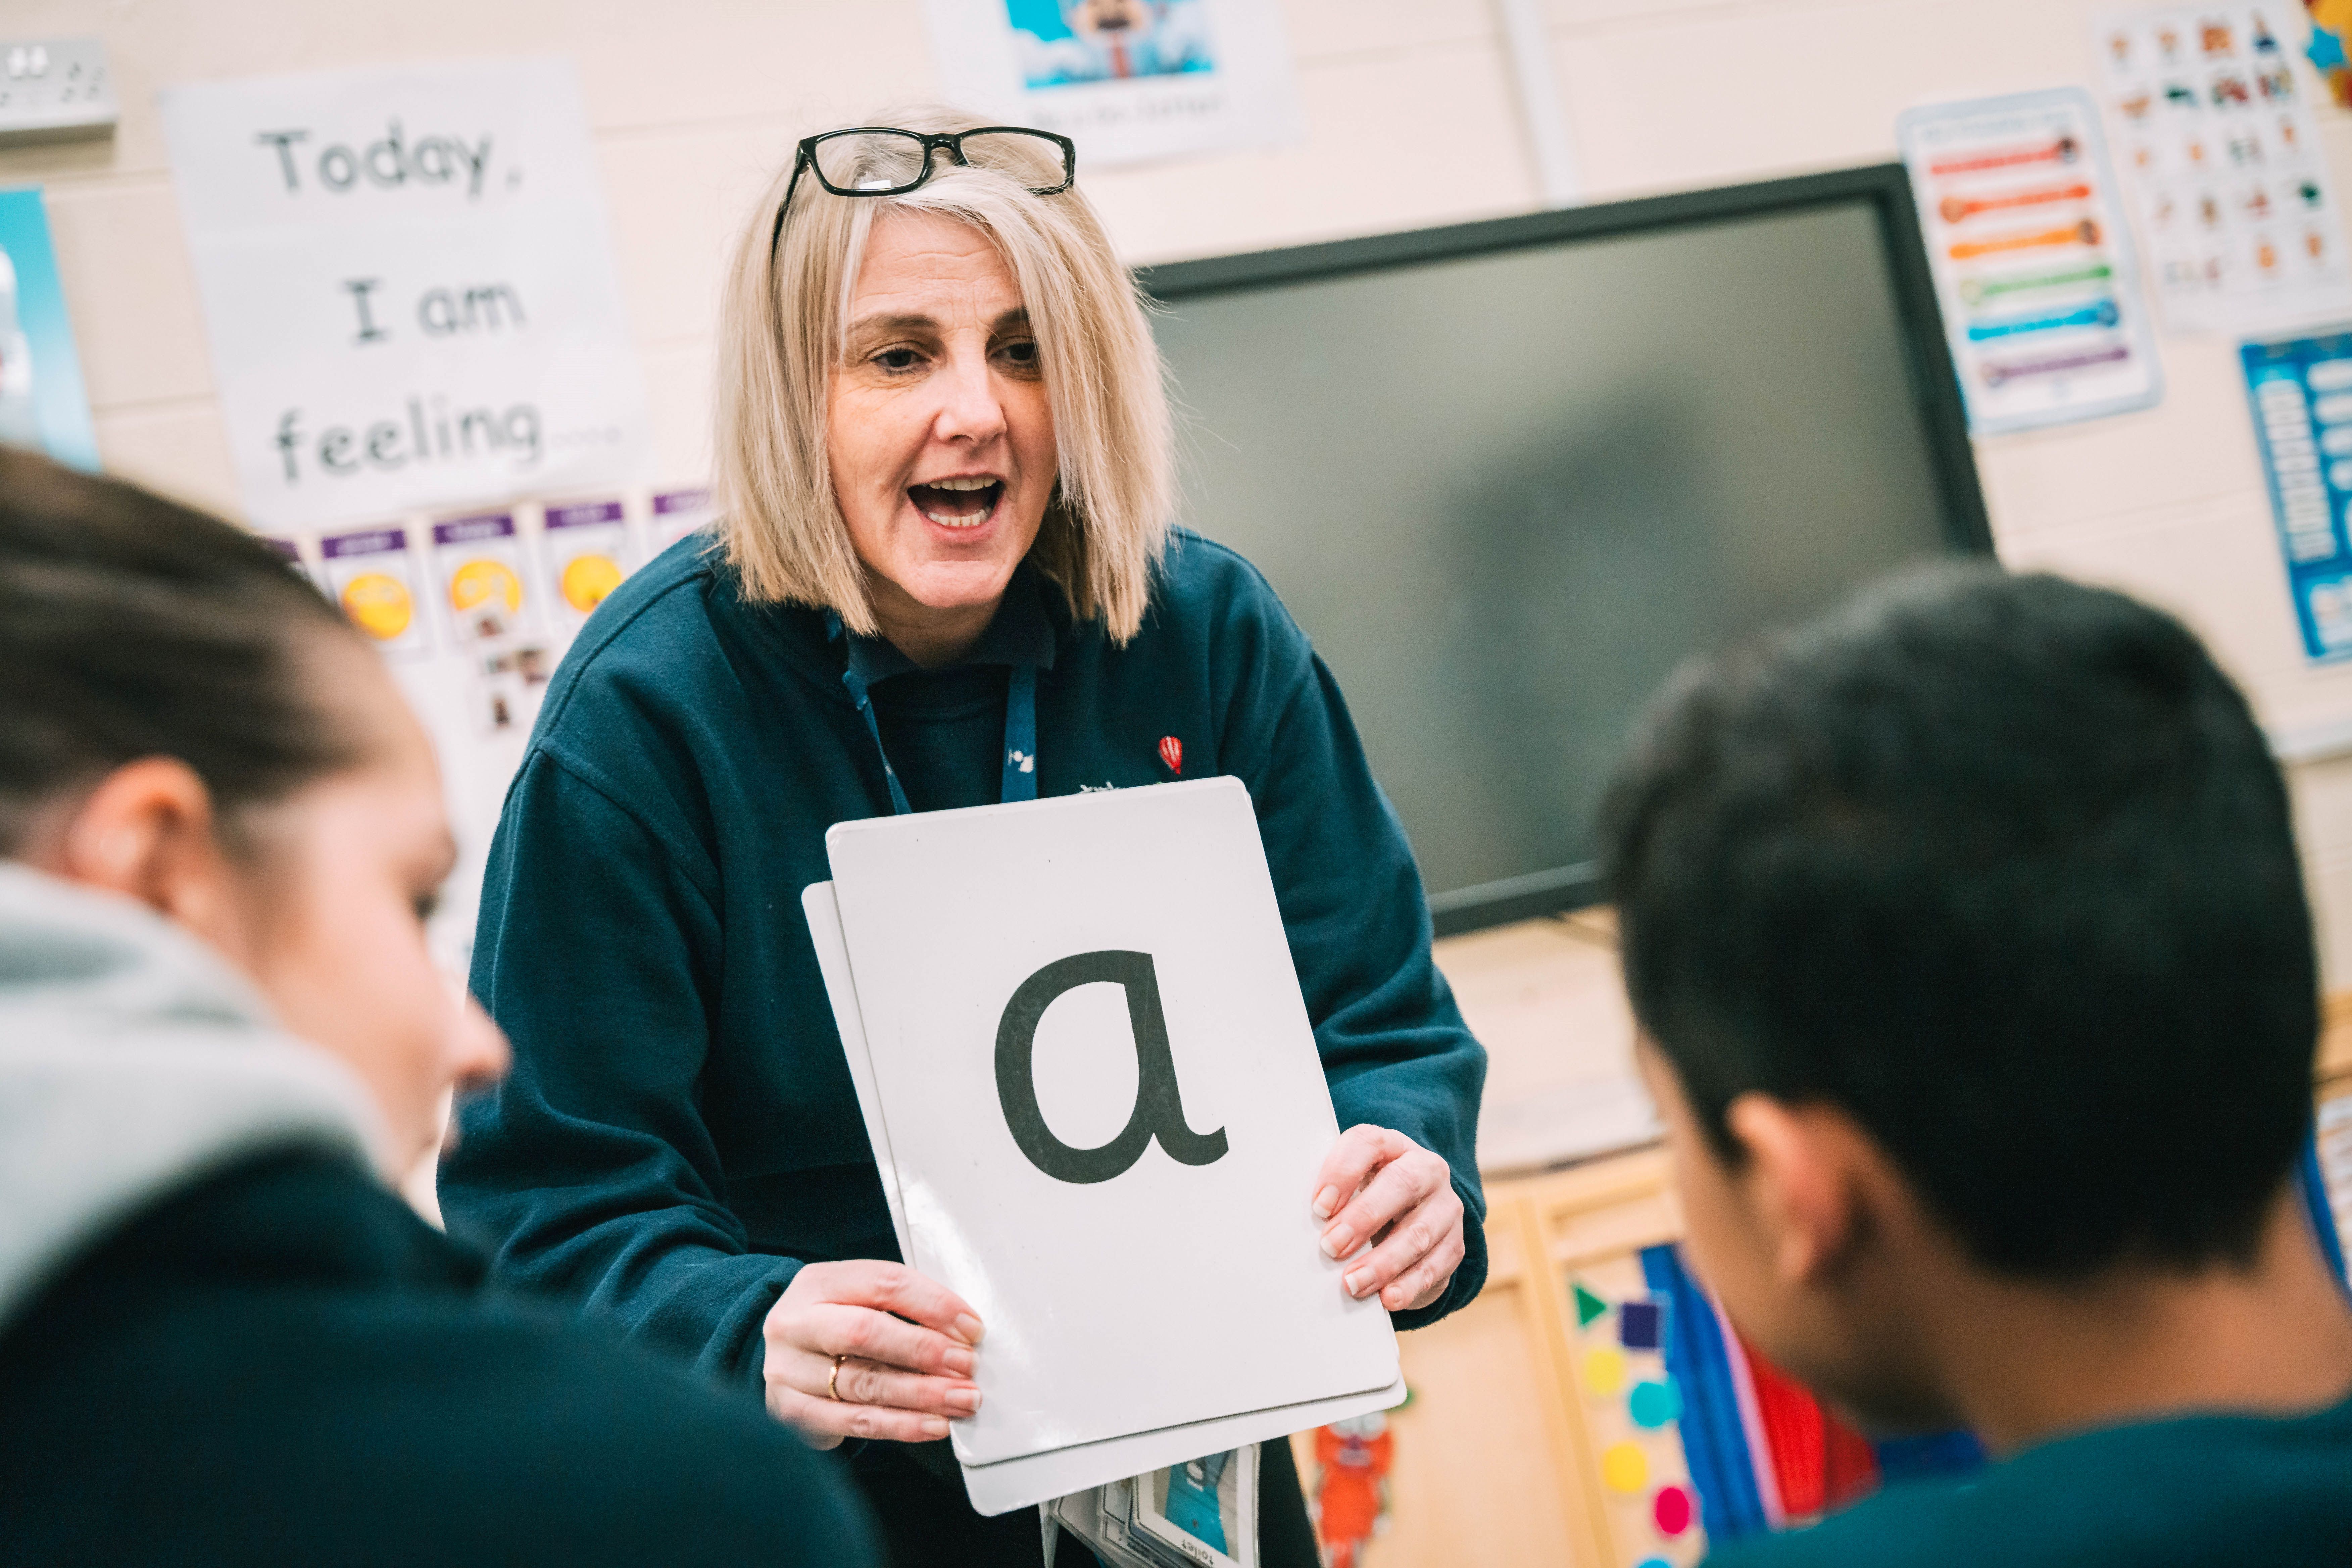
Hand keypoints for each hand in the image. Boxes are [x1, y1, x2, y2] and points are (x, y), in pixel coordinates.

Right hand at [762, 1259, 984, 1447]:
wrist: (785, 1358)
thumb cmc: (834, 1325)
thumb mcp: (858, 1300)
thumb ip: (903, 1309)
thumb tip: (963, 1335)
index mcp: (819, 1282)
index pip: (882, 1283)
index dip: (933, 1305)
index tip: (971, 1328)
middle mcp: (796, 1323)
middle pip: (865, 1332)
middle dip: (924, 1350)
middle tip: (966, 1366)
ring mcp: (788, 1370)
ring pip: (863, 1383)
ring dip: (921, 1394)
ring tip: (961, 1399)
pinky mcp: (792, 1411)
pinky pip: (854, 1421)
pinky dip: (900, 1425)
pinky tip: (933, 1425)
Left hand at [1310, 1125, 1465, 1312]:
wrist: (1411, 1216)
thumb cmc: (1364, 1198)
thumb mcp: (1349, 1187)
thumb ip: (1329, 1196)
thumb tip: (1294, 1225)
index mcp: (1391, 1145)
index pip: (1368, 1143)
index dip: (1343, 1171)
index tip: (1318, 1207)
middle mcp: (1425, 1168)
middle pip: (1401, 1183)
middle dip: (1364, 1217)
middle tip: (1331, 1246)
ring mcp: (1445, 1206)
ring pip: (1419, 1231)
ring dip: (1384, 1261)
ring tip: (1352, 1283)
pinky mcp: (1454, 1243)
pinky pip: (1436, 1265)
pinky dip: (1409, 1285)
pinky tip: (1388, 1298)